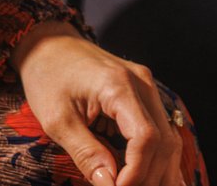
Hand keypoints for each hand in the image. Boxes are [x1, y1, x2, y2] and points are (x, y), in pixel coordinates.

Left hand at [12, 22, 187, 185]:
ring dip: (160, 170)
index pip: (145, 137)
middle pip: (163, 140)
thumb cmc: (48, 78)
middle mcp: (142, 84)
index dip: (136, 173)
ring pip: (169, 137)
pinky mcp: (144, 93)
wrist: (49, 44)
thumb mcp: (57, 120)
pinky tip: (160, 178)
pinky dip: (160, 156)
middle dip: (149, 177)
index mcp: (119, 86)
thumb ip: (85, 153)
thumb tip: (108, 184)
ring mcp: (147, 86)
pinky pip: (161, 129)